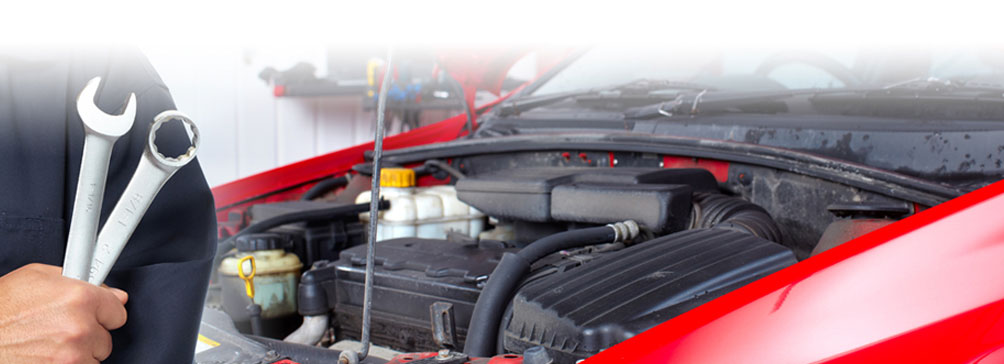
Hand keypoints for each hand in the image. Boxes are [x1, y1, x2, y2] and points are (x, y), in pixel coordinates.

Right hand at [0, 264, 127, 363]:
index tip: (96, 313)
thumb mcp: (36, 278)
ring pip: (94, 358)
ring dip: (77, 353)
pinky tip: (46, 356)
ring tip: (49, 343)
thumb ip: (78, 280)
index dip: (104, 311)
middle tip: (60, 329)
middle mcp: (80, 328)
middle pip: (106, 337)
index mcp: (79, 298)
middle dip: (88, 333)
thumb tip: (110, 292)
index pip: (118, 310)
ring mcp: (72, 356)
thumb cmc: (2, 308)